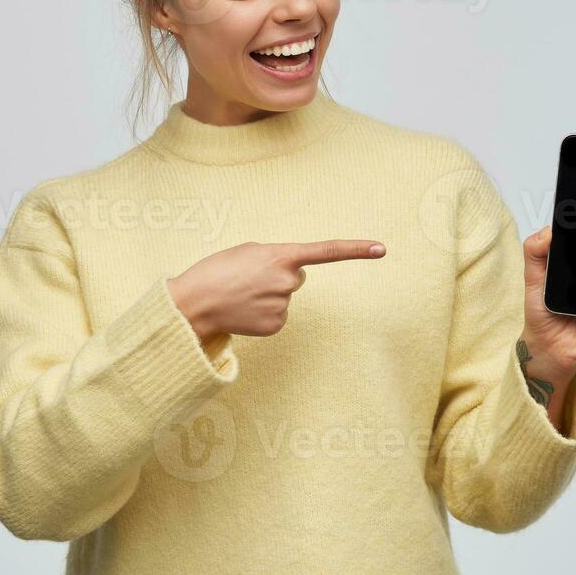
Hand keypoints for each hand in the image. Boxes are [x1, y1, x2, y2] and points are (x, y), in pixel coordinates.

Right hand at [166, 239, 385, 342]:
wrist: (194, 303)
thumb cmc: (217, 270)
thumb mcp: (247, 251)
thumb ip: (275, 257)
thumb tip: (289, 276)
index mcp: (281, 256)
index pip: (326, 251)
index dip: (356, 249)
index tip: (382, 248)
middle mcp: (288, 282)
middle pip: (296, 277)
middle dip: (278, 276)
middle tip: (249, 278)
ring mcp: (283, 306)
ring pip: (284, 297)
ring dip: (267, 294)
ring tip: (241, 294)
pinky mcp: (276, 326)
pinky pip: (277, 316)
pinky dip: (263, 313)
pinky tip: (244, 310)